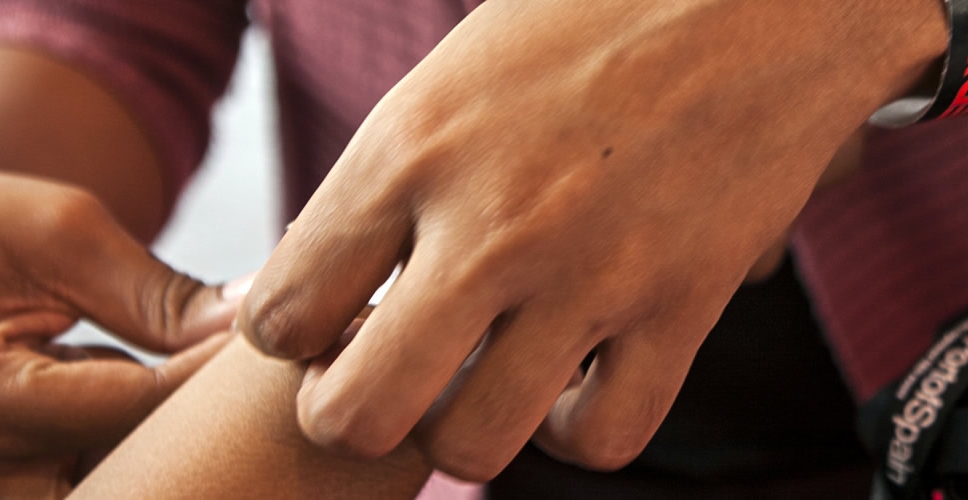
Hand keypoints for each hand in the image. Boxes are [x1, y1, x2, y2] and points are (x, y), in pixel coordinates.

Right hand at [0, 170, 242, 498]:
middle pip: (140, 479)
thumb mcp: (59, 233)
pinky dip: (145, 454)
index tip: (281, 337)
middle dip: (204, 437)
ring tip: (220, 395)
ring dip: (178, 452)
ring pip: (129, 493)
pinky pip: (100, 487)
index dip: (222, 377)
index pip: (145, 408)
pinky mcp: (1, 497)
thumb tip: (259, 322)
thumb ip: (162, 294)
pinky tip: (180, 411)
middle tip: (259, 384)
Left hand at [237, 0, 942, 479]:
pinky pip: (606, 435)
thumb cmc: (604, 16)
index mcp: (412, 146)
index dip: (297, 337)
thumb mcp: (462, 67)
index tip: (339, 321)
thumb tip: (339, 265)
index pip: (283, 311)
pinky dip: (577, 434)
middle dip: (356, 417)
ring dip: (467, 433)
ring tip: (485, 386)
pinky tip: (573, 389)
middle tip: (389, 384)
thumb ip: (398, 171)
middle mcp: (490, 223)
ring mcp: (591, 274)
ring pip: (474, 447)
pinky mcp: (684, 304)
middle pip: (359, 411)